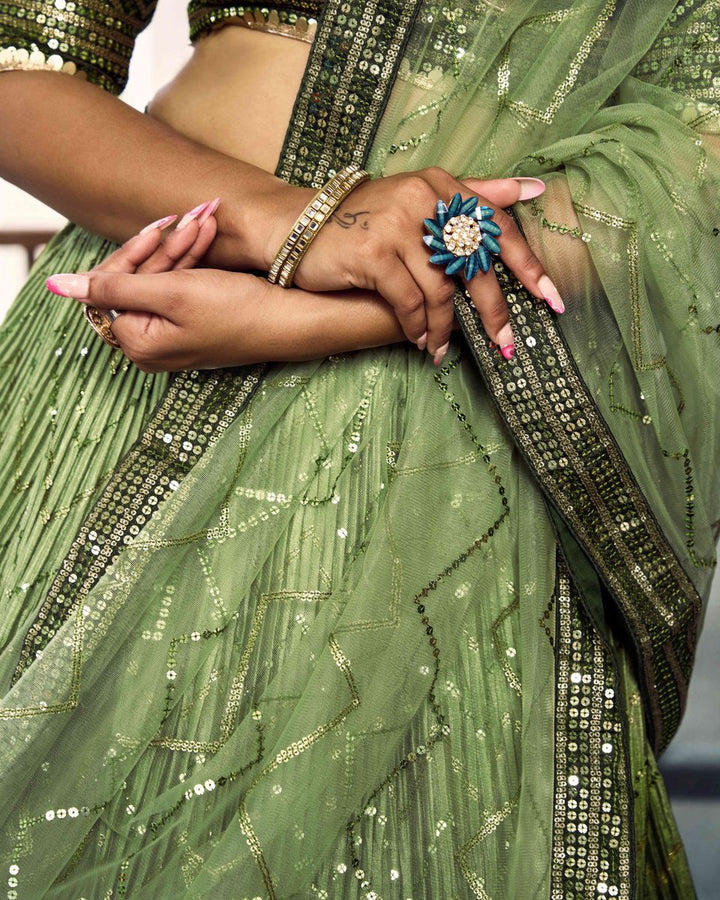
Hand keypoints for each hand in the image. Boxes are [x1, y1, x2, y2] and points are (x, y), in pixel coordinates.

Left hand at [45, 204, 408, 370]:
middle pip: (138, 281)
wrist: (295, 322)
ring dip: (184, 244)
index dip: (132, 253)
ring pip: (163, 277)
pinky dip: (195, 258)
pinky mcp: (196, 324)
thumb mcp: (172, 294)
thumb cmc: (239, 311)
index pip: (110, 288)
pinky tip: (210, 231)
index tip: (161, 226)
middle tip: (194, 214)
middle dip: (165, 245)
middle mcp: (153, 344)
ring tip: (209, 215)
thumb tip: (59, 286)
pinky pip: (183, 284)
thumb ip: (113, 288)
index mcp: (139, 343)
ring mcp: (175, 335)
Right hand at [270, 171, 563, 362]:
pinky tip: (420, 341)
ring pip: (440, 291)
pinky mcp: (373, 253)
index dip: (527, 265)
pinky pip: (409, 303)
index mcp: (441, 185)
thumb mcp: (420, 197)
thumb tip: (533, 187)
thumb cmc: (365, 219)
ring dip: (444, 328)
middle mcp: (423, 198)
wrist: (298, 226)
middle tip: (506, 344)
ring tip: (440, 347)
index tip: (552, 299)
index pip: (496, 225)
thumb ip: (474, 193)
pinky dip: (418, 327)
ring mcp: (397, 224)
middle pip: (475, 264)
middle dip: (493, 311)